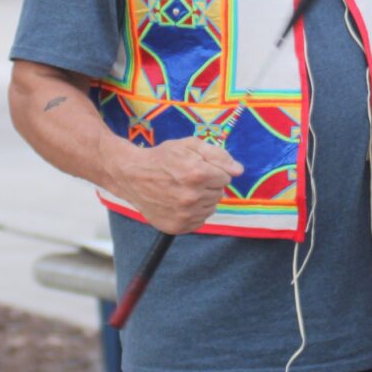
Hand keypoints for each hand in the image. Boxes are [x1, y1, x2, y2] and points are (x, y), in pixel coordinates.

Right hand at [106, 136, 243, 233]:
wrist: (133, 176)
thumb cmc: (163, 157)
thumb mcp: (190, 145)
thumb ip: (218, 155)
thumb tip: (239, 170)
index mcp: (198, 174)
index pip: (226, 177)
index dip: (214, 170)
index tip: (198, 167)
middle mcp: (192, 197)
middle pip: (219, 193)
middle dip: (209, 184)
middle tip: (189, 178)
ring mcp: (184, 215)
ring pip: (211, 207)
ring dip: (203, 199)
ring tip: (184, 189)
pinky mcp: (177, 227)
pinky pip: (200, 220)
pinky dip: (195, 212)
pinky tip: (180, 202)